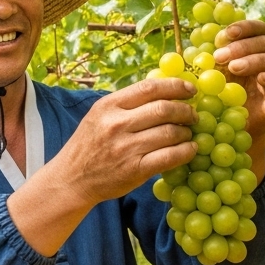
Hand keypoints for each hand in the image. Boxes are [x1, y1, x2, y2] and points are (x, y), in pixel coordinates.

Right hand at [47, 78, 198, 206]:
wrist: (72, 178)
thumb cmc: (90, 144)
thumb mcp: (100, 116)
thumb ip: (126, 104)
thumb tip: (164, 91)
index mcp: (109, 106)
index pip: (149, 88)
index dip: (175, 86)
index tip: (190, 90)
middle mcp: (117, 124)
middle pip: (163, 109)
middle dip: (185, 111)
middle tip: (193, 115)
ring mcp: (126, 148)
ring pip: (170, 133)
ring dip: (187, 132)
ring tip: (188, 134)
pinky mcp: (135, 170)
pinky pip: (169, 157)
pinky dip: (186, 151)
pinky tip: (190, 149)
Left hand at [213, 19, 264, 138]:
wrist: (233, 127)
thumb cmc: (222, 97)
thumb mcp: (212, 76)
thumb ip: (210, 59)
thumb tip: (196, 40)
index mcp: (255, 49)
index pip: (258, 29)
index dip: (245, 27)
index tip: (226, 34)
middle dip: (242, 46)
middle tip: (220, 56)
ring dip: (255, 60)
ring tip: (234, 68)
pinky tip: (262, 78)